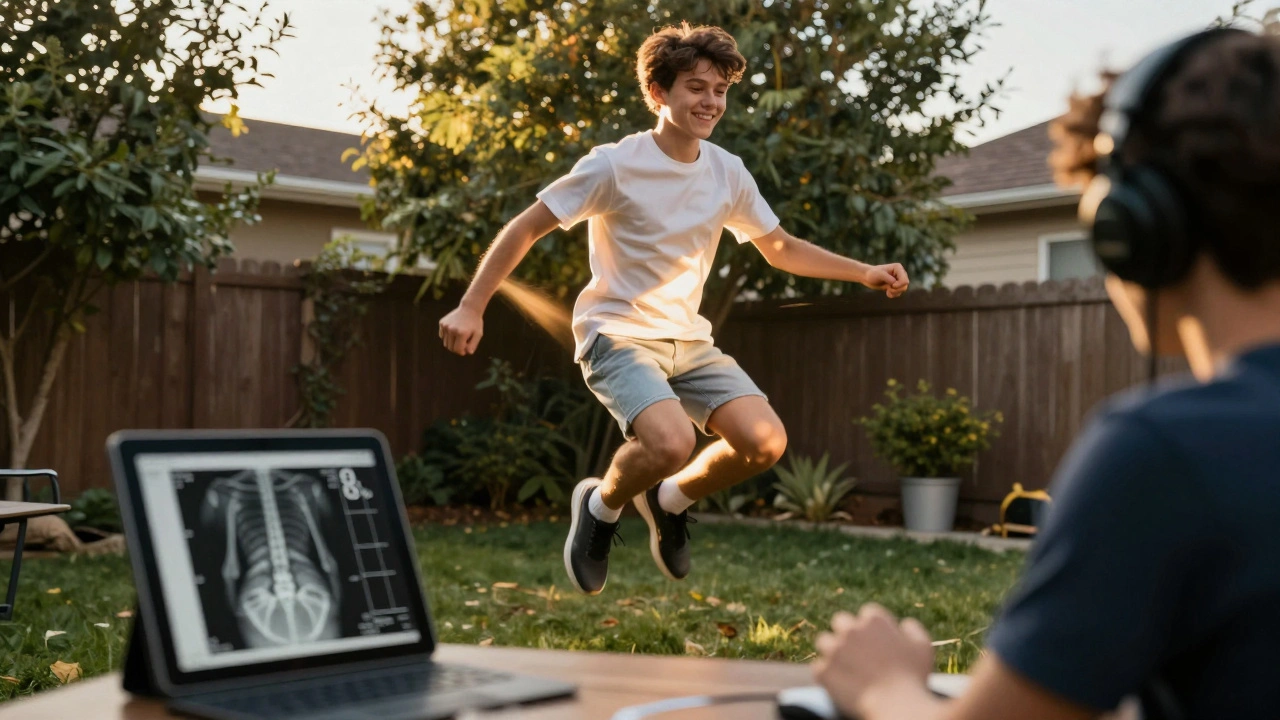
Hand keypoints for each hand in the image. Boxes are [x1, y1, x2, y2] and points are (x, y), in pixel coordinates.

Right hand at [439, 305, 482, 355]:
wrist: (470, 308)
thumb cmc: (475, 323)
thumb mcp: (478, 334)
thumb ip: (473, 345)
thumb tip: (467, 353)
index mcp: (461, 333)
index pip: (457, 350)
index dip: (462, 352)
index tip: (465, 350)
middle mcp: (452, 329)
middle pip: (450, 348)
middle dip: (456, 349)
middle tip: (463, 344)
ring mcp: (445, 326)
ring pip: (445, 343)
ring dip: (452, 343)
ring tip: (459, 337)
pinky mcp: (442, 323)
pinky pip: (442, 336)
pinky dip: (447, 337)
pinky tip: (454, 331)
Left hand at [812, 604, 934, 717]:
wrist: (897, 707)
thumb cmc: (913, 678)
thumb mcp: (923, 647)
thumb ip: (912, 629)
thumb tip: (903, 624)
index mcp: (874, 619)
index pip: (868, 614)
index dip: (873, 628)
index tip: (876, 642)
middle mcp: (850, 629)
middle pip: (841, 622)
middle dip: (848, 634)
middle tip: (857, 652)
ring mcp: (834, 649)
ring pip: (824, 641)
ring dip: (833, 651)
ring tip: (843, 666)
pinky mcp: (823, 670)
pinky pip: (818, 668)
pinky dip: (826, 675)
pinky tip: (838, 684)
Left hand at [863, 263, 908, 297]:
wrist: (867, 277)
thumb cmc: (872, 274)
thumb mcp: (879, 275)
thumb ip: (888, 279)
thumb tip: (895, 284)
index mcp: (898, 268)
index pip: (905, 280)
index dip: (899, 285)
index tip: (891, 285)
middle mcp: (900, 273)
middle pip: (905, 286)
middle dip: (896, 290)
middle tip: (888, 289)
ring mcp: (899, 279)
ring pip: (903, 290)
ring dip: (894, 292)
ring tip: (887, 291)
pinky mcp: (896, 285)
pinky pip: (899, 293)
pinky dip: (893, 294)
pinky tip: (887, 293)